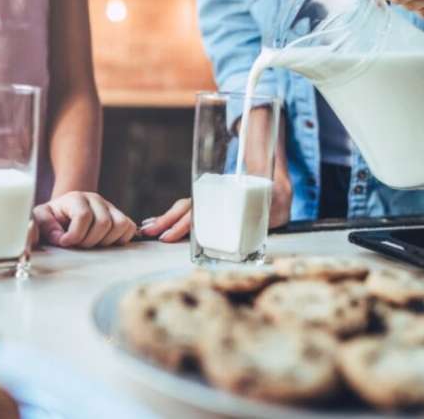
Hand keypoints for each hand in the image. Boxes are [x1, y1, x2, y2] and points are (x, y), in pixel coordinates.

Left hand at [33, 192, 136, 247]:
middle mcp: (96, 199)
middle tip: (78, 245)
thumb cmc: (52, 220)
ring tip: (91, 244)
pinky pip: (129, 228)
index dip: (75, 235)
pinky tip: (105, 243)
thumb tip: (59, 237)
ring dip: (105, 241)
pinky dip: (120, 239)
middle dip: (89, 241)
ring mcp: (110, 207)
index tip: (65, 243)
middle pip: (103, 223)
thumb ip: (42, 225)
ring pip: (120, 225)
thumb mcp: (41, 219)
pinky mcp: (120, 216)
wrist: (64, 215)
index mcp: (75, 198)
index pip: (84, 216)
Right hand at [141, 175, 291, 242]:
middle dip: (167, 222)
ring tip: (146, 228)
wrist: (276, 188)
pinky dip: (170, 217)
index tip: (169, 235)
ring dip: (164, 219)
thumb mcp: (276, 203)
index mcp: (228, 197)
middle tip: (150, 233)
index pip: (202, 212)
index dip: (185, 224)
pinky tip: (156, 223)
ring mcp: (210, 202)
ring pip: (184, 209)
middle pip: (187, 210)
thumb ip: (272, 208)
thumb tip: (270, 213)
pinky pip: (186, 211)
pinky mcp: (208, 208)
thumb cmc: (275, 199)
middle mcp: (214, 198)